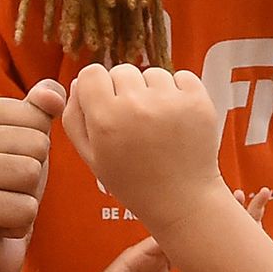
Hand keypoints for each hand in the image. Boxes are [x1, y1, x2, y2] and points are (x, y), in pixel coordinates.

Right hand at [0, 84, 66, 271]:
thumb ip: (39, 112)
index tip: (4, 168)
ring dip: (26, 200)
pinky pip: (24, 208)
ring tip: (0, 208)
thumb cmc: (5, 194)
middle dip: (32, 177)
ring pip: (30, 174)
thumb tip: (55, 93)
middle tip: (3, 193)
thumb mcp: (26, 145)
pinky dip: (20, 224)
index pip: (33, 116)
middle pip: (34, 144)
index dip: (34, 150)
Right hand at [60, 65, 226, 230]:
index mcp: (106, 119)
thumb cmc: (134, 182)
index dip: (97, 88)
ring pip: (152, 73)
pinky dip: (179, 92)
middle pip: (121, 70)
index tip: (106, 104)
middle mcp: (137, 105)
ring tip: (157, 123)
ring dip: (153, 91)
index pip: (92, 72)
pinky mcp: (197, 101)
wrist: (182, 201)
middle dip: (125, 91)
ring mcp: (170, 102)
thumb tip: (80, 82)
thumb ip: (75, 118)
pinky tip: (176, 118)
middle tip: (135, 122)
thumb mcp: (92, 158)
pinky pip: (182, 76)